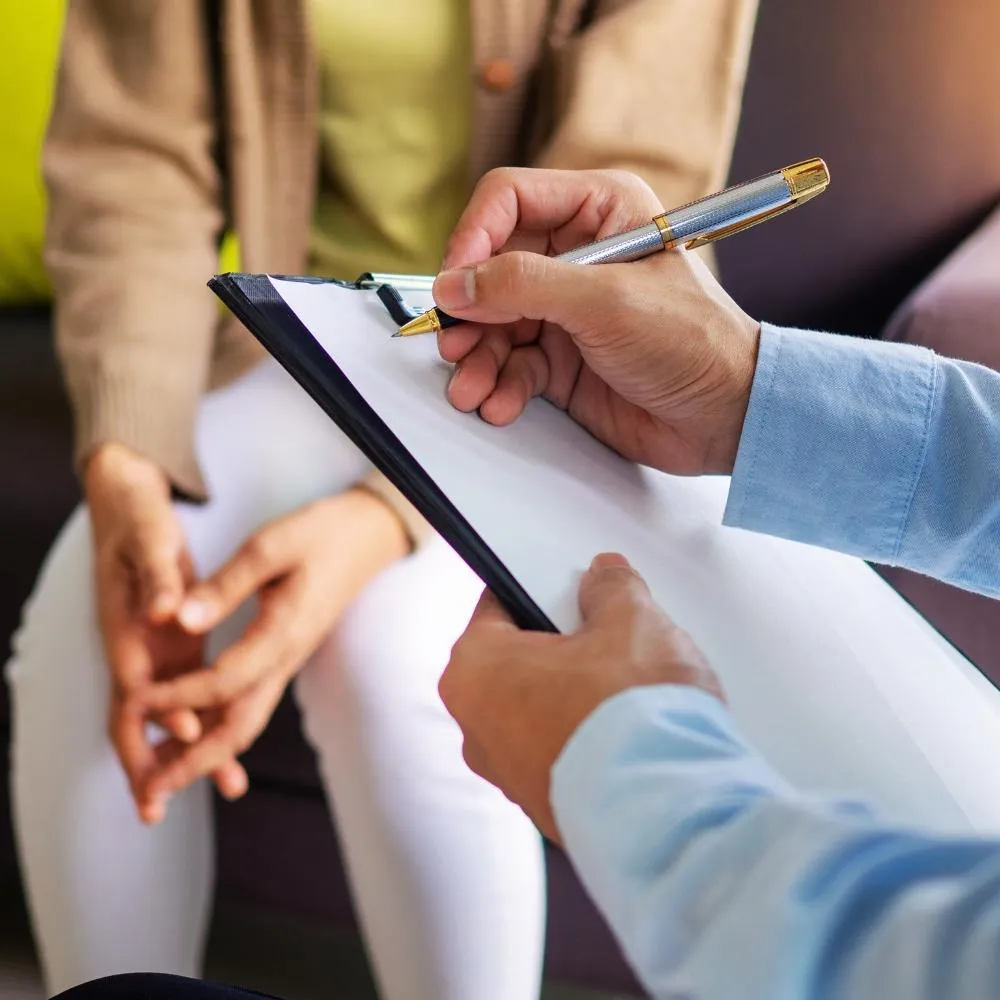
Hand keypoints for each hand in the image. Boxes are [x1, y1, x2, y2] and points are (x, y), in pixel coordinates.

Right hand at [85, 443, 245, 823]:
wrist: (125, 499)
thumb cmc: (138, 517)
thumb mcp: (150, 536)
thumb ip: (158, 576)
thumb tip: (165, 613)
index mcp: (126, 624)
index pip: (136, 681)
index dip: (160, 712)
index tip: (190, 735)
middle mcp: (135, 645)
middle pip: (136, 715)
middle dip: (149, 760)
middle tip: (158, 807)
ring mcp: (152, 648)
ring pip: (164, 712)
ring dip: (183, 751)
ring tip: (221, 785)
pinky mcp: (171, 643)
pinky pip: (183, 693)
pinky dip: (200, 721)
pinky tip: (225, 742)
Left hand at [137, 489, 408, 810]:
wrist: (368, 538)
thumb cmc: (321, 534)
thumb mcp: (270, 545)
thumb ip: (226, 585)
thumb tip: (181, 621)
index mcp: (283, 632)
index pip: (225, 681)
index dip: (178, 697)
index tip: (137, 701)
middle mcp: (286, 658)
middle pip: (240, 726)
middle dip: (194, 761)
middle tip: (152, 789)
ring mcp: (287, 661)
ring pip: (245, 723)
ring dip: (204, 755)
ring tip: (162, 778)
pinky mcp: (283, 656)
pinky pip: (249, 704)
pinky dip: (218, 729)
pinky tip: (192, 735)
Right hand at [433, 168, 760, 475]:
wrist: (723, 418)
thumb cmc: (693, 343)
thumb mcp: (606, 302)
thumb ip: (524, 286)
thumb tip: (456, 284)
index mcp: (599, 210)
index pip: (509, 201)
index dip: (473, 237)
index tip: (454, 283)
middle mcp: (577, 254)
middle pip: (490, 268)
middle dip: (469, 312)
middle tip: (455, 343)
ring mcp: (566, 309)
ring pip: (493, 322)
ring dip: (477, 358)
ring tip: (472, 388)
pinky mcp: (561, 357)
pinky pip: (510, 364)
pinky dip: (499, 385)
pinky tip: (500, 404)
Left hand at [439, 553, 722, 841]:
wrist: (668, 813)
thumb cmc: (629, 717)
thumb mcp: (629, 620)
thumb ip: (611, 589)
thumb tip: (604, 579)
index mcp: (473, 671)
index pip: (498, 606)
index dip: (541, 590)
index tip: (570, 587)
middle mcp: (477, 731)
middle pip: (520, 661)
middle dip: (565, 646)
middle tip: (612, 634)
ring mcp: (510, 777)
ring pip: (543, 710)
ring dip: (581, 694)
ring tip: (632, 685)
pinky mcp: (547, 810)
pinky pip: (565, 754)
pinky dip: (593, 739)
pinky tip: (634, 729)